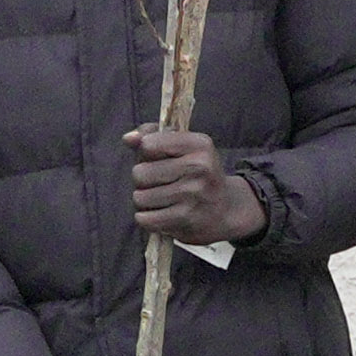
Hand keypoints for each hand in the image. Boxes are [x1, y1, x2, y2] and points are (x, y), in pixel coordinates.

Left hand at [126, 127, 265, 246]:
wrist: (227, 210)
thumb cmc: (198, 175)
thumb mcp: (183, 148)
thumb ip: (152, 136)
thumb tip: (128, 138)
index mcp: (198, 144)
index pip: (147, 144)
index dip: (146, 154)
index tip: (159, 160)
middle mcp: (198, 167)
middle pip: (139, 173)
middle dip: (143, 181)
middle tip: (160, 184)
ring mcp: (193, 194)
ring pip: (139, 198)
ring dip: (145, 202)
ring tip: (162, 200)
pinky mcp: (186, 218)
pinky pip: (145, 219)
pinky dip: (147, 219)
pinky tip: (162, 214)